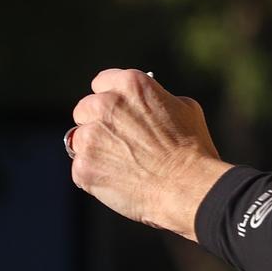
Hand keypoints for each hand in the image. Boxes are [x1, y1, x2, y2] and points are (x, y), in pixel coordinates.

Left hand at [69, 69, 231, 238]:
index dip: (109, 98)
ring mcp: (90, 136)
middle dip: (96, 123)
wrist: (188, 187)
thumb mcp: (184, 109)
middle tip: (115, 140)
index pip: (101, 83)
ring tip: (121, 165)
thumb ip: (157, 101)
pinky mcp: (84, 166)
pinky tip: (119, 182)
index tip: (113, 111)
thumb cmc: (192, 149)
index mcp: (130, 85)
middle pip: (84, 109)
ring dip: (94, 150)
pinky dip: (95, 176)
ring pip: (79, 140)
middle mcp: (105, 105)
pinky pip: (81, 168)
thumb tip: (146, 107)